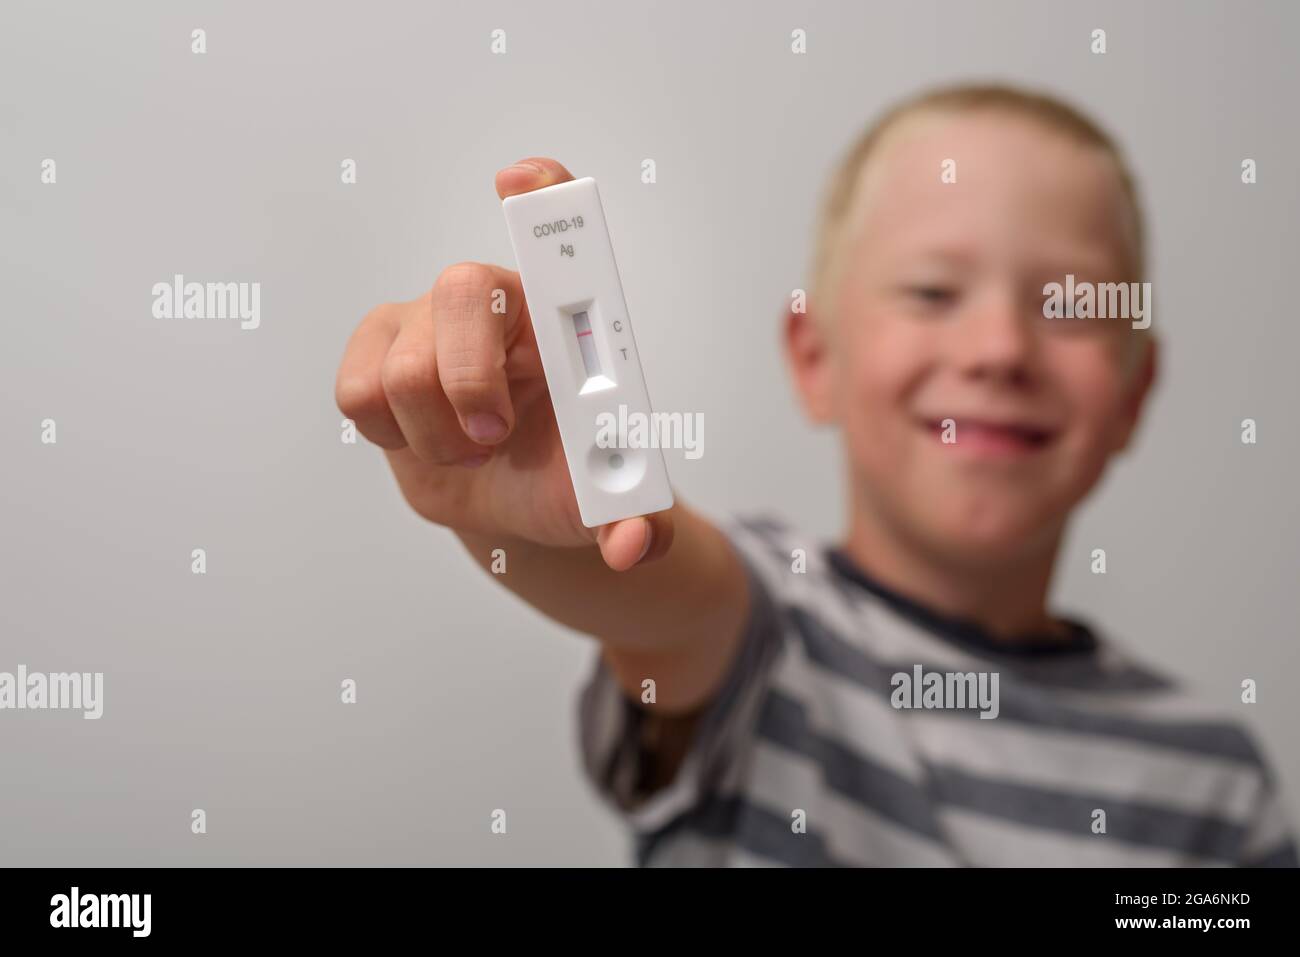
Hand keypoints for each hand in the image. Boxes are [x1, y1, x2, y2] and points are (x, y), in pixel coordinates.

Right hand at [334, 157, 673, 569]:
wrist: (509, 500)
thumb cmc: (561, 475)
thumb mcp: (606, 502)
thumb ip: (634, 524)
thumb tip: (633, 546)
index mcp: (560, 317)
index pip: (553, 230)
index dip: (540, 193)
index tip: (521, 179)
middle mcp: (492, 301)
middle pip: (460, 293)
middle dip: (473, 380)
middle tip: (494, 434)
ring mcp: (426, 319)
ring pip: (405, 367)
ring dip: (438, 435)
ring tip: (469, 447)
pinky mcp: (374, 350)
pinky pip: (357, 392)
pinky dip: (392, 435)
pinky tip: (425, 439)